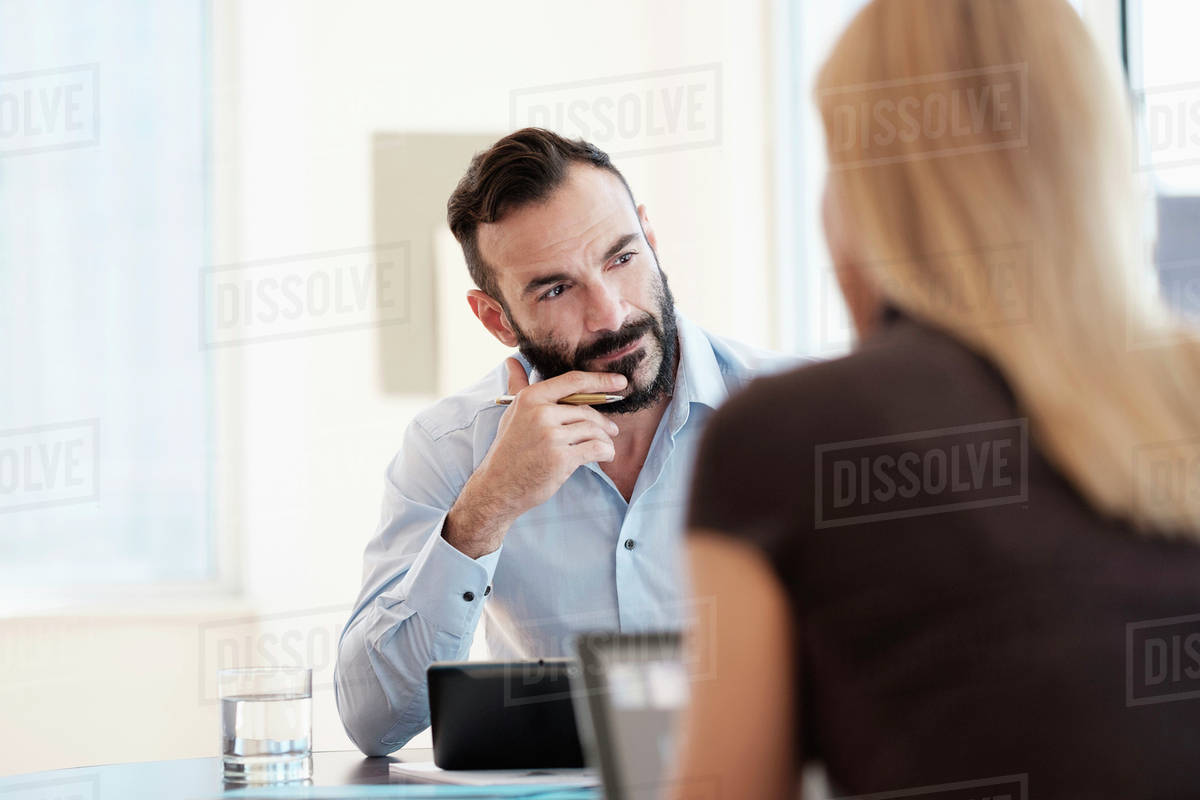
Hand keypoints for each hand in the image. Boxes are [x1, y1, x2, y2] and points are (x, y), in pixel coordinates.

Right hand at [443, 358, 626, 558]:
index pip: (573, 382)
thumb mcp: (512, 413)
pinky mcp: (561, 458)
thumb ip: (517, 386)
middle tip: (611, 430)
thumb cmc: (508, 449)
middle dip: (603, 422)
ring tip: (605, 446)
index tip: (620, 382)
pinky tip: (604, 455)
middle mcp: (540, 413)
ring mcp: (551, 436)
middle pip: (587, 410)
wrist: (498, 487)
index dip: (600, 380)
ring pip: (594, 430)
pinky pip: (596, 448)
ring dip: (605, 439)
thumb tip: (511, 360)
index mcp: (530, 398)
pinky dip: (606, 452)